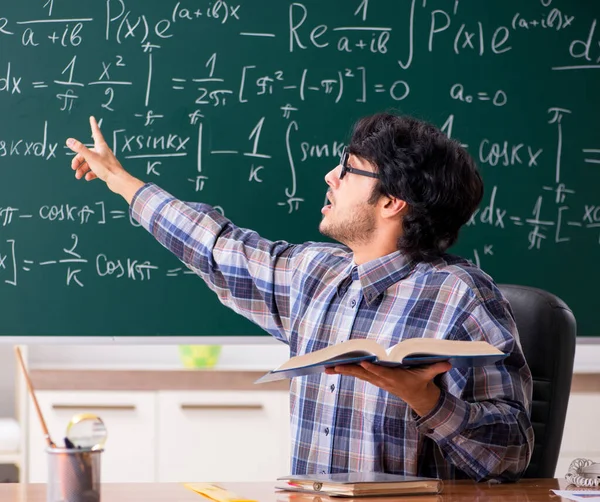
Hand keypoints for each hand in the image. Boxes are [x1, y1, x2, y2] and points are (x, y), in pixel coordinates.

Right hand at [66, 116, 143, 202]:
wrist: (118, 181)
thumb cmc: (106, 168)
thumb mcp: (90, 157)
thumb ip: (79, 149)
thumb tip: (69, 141)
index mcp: (101, 146)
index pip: (96, 132)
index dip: (93, 125)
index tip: (92, 118)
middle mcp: (103, 152)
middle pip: (87, 152)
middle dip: (78, 160)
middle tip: (73, 168)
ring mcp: (104, 162)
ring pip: (90, 163)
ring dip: (82, 169)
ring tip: (78, 176)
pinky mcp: (106, 171)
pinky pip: (95, 171)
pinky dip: (90, 174)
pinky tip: (87, 178)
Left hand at [325, 361, 450, 416]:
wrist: (417, 397)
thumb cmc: (421, 381)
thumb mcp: (429, 375)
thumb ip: (436, 368)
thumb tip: (448, 362)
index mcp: (394, 378)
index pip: (381, 373)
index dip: (372, 369)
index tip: (363, 363)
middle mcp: (382, 380)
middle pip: (363, 374)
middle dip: (348, 370)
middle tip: (333, 366)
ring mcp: (376, 381)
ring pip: (357, 375)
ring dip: (342, 371)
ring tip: (326, 367)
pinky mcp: (373, 380)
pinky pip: (357, 374)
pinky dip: (345, 370)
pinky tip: (332, 368)